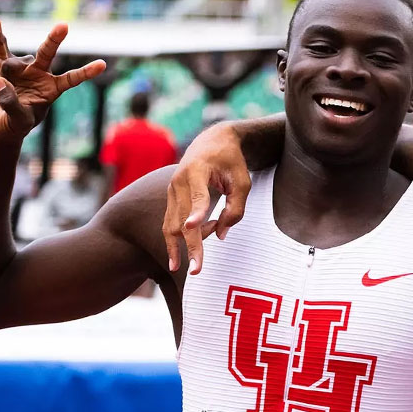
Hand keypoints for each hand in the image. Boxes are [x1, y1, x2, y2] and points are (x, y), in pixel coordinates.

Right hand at [0, 17, 104, 143]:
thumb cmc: (13, 126)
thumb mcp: (18, 121)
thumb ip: (12, 104)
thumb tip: (1, 81)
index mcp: (52, 89)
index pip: (72, 79)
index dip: (86, 72)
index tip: (102, 64)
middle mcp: (40, 74)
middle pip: (48, 52)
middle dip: (55, 39)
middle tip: (64, 25)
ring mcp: (22, 67)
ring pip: (15, 62)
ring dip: (7, 74)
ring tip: (2, 89)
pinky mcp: (1, 64)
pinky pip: (0, 46)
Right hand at [162, 122, 251, 273]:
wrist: (212, 141)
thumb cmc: (231, 161)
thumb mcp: (242, 182)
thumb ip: (235, 208)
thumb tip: (221, 236)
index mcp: (198, 170)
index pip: (198, 196)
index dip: (196, 212)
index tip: (193, 227)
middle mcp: (179, 181)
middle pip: (183, 219)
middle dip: (190, 245)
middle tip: (197, 270)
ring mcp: (171, 190)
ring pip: (172, 224)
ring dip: (182, 245)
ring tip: (187, 267)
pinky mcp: (171, 198)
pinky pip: (170, 223)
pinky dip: (177, 239)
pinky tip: (179, 257)